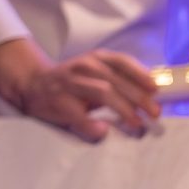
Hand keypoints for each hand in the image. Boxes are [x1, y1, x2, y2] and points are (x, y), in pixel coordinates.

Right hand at [0, 38, 158, 140]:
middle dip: (139, 97)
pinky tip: (104, 129)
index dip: (140, 74)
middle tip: (154, 112)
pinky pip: (80, 116)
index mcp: (95, 58)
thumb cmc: (73, 82)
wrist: (33, 85)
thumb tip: (151, 94)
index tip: (156, 88)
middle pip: (116, 81)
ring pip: (103, 93)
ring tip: (137, 122)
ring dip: (124, 109)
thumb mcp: (96, 73)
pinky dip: (94, 124)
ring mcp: (70, 84)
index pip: (121, 61)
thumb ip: (120, 79)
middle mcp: (83, 67)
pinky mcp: (59, 103)